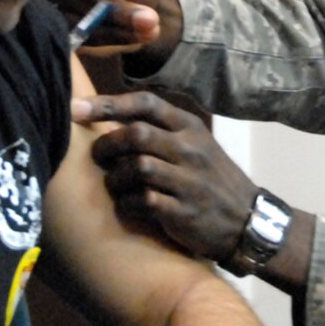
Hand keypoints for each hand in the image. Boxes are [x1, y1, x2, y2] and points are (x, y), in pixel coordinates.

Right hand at [45, 0, 181, 61]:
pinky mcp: (66, 34)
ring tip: (151, 28)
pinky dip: (116, 40)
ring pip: (81, 26)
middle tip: (148, 18)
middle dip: (114, 13)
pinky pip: (86, 41)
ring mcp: (57, 11)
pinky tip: (142, 37)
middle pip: (75, 1)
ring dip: (118, 31)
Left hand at [74, 90, 256, 260]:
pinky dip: (127, 203)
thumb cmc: (212, 180)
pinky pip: (143, 201)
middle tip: (97, 155)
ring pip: (137, 167)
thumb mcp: (197, 145)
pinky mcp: (182, 212)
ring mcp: (188, 181)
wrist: (247, 221)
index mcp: (191, 128)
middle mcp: (190, 150)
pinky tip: (128, 206)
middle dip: (107, 144)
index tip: (77, 109)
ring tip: (114, 185)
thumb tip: (110, 120)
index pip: (146, 104)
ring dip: (115, 178)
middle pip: (136, 134)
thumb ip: (162, 131)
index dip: (108, 104)